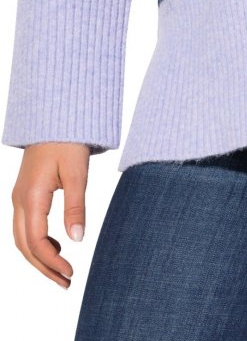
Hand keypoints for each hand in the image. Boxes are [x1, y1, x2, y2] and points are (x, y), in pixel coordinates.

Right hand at [11, 142, 89, 288]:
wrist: (55, 115)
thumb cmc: (67, 139)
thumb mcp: (76, 171)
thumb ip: (75, 205)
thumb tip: (76, 239)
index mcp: (31, 196)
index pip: (36, 241)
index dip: (52, 261)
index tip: (70, 273)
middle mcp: (20, 200)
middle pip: (25, 246)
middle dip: (44, 268)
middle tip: (66, 283)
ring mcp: (19, 197)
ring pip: (21, 238)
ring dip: (39, 258)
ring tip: (61, 272)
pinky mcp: (24, 193)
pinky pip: (24, 226)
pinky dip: (37, 243)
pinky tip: (57, 245)